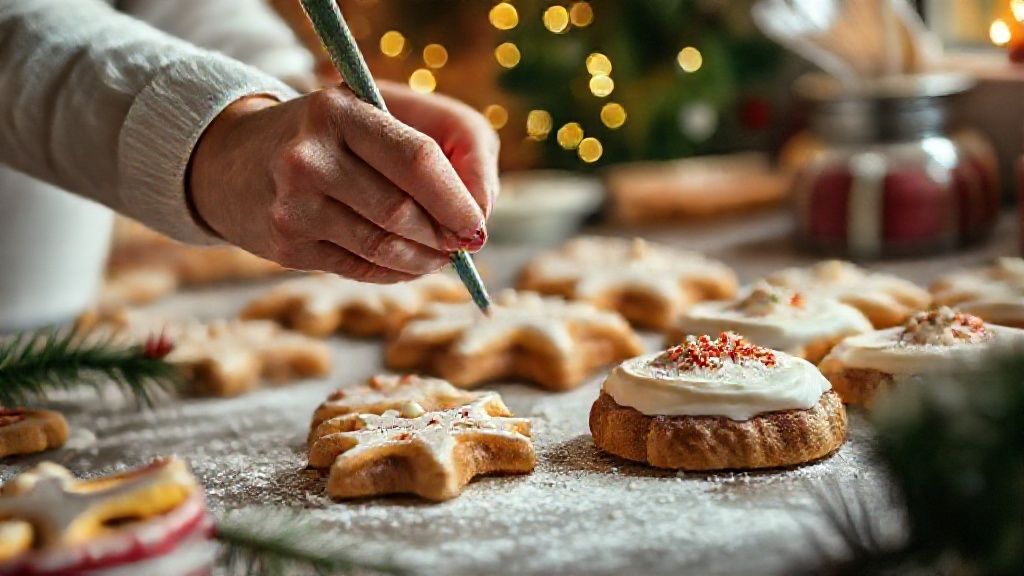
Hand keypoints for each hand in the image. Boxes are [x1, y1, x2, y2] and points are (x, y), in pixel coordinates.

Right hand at [189, 81, 498, 282]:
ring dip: (426, 259)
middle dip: (445, 235)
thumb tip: (482, 211)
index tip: (478, 222)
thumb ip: (453, 144)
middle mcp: (308, 157)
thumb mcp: (387, 110)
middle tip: (466, 243)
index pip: (417, 160)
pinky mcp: (286, 246)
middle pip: (402, 212)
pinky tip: (410, 262)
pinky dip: (397, 271)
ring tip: (443, 255)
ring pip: (384, 248)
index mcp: (338, 111)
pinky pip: (361, 269)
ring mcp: (292, 206)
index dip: (457, 198)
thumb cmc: (335, 133)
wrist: (236, 159)